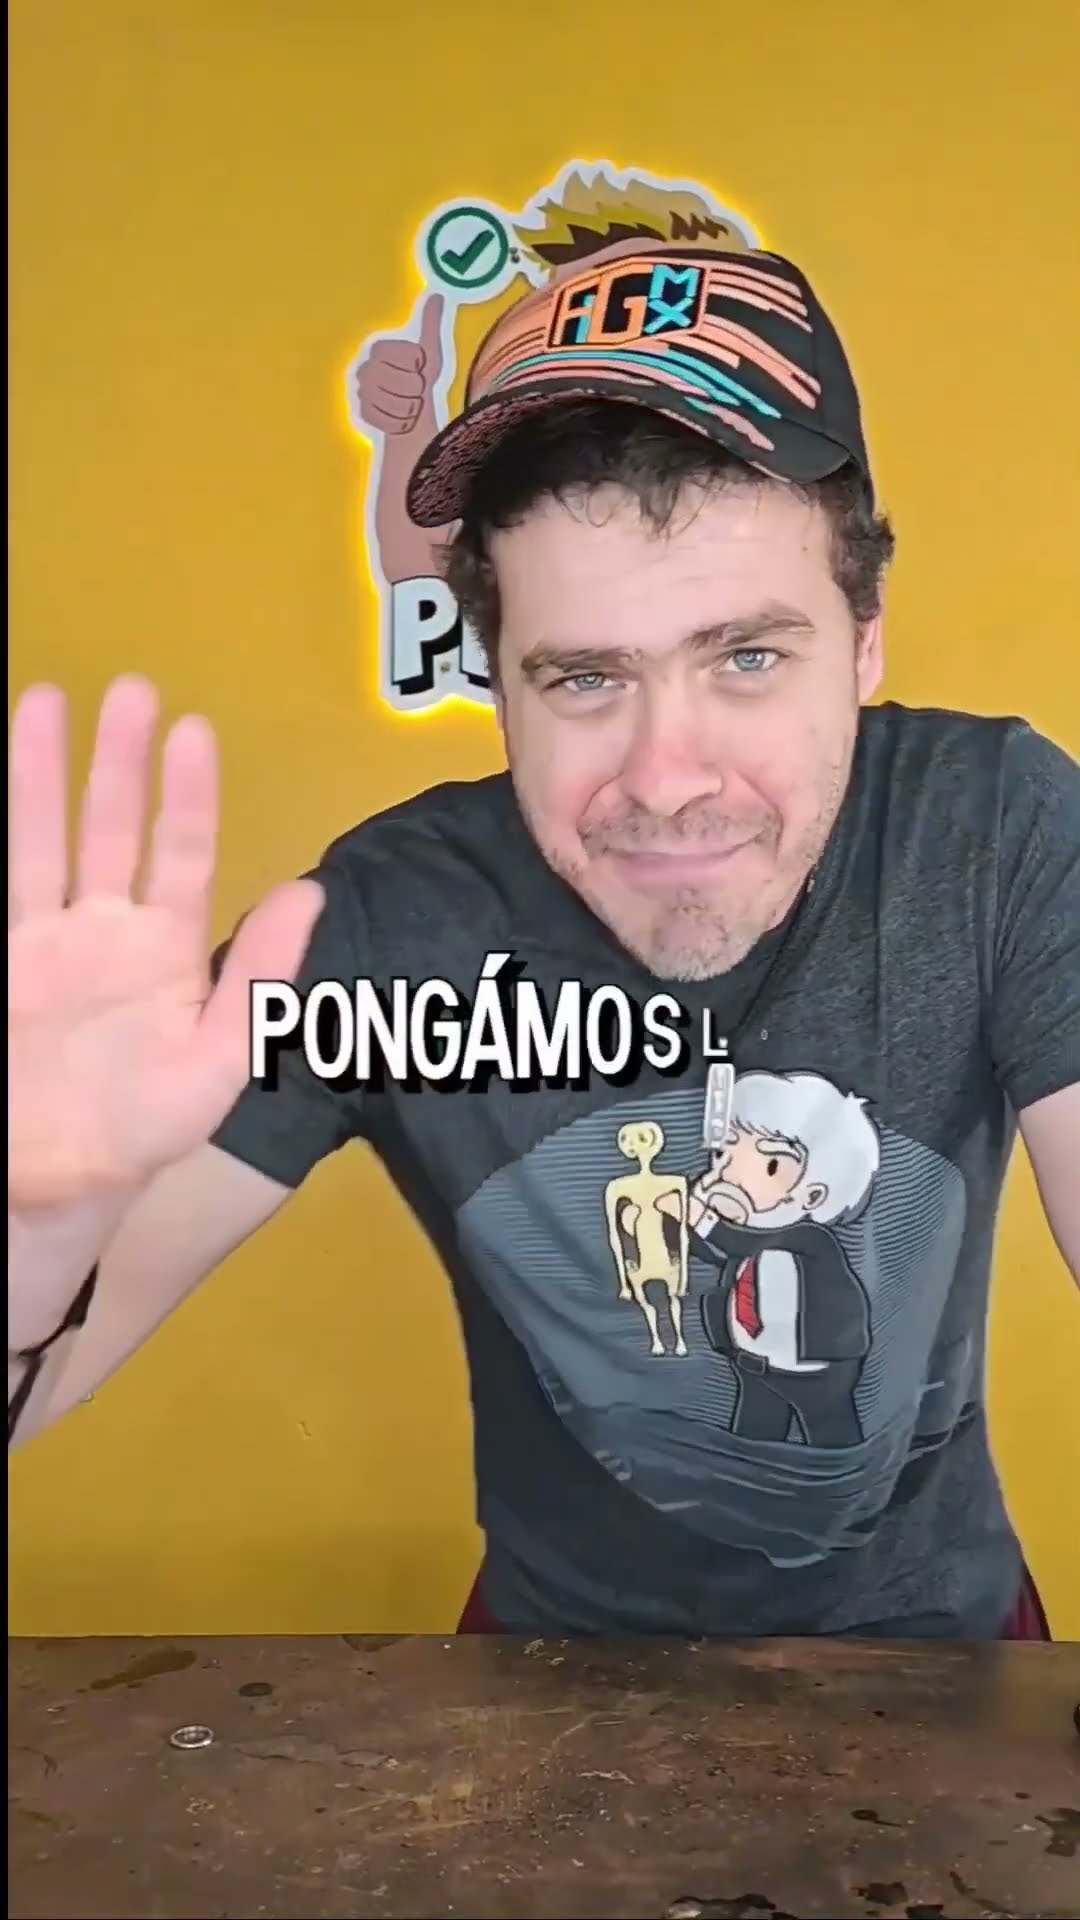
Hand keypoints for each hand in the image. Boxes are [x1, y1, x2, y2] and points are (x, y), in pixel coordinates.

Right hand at [8, 678, 323, 1214]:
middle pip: (109, 828)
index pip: (180, 853)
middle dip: (117, 761)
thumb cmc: (146, 1128)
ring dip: (41, 773)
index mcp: (167, 949)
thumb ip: (260, 976)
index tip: (193, 730)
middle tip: (129, 687)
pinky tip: (5, 774)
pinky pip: (3, 885)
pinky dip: (5, 829)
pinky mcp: (3, 959)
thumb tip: (309, 893)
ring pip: (41, 839)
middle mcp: (105, 930)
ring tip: (43, 698)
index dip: (188, 794)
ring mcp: (44, 941)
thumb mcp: (219, 1061)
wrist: (57, 1184)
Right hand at [353, 292, 444, 437]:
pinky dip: (399, 423)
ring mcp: (361, 392)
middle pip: (393, 380)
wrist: (414, 412)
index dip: (413, 363)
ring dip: (408, 408)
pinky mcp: (362, 415)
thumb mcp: (430, 351)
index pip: (396, 353)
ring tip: (411, 405)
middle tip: (417, 390)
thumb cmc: (421, 379)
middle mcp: (365, 368)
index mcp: (379, 349)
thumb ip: (431, 324)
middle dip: (413, 388)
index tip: (418, 366)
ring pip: (390, 402)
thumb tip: (438, 295)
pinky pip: (383, 419)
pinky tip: (402, 419)